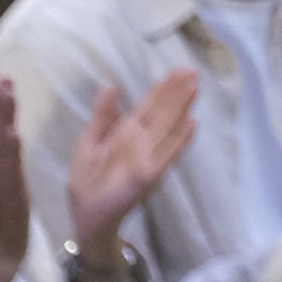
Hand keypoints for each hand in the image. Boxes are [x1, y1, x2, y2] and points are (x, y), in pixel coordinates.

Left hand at [67, 70, 197, 267]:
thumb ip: (102, 115)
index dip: (163, 87)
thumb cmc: (86, 178)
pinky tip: (191, 124)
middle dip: (177, 91)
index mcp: (126, 130)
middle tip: (192, 70)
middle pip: (162, 111)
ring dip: (181, 108)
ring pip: (167, 126)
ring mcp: (148, 155)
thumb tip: (109, 83)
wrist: (86, 212)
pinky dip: (180, 140)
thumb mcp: (89, 141)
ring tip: (194, 88)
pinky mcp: (149, 173)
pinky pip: (167, 154)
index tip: (178, 70)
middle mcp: (141, 140)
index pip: (149, 104)